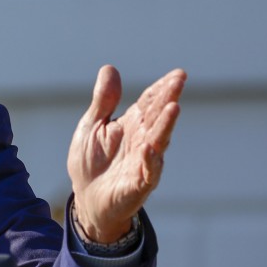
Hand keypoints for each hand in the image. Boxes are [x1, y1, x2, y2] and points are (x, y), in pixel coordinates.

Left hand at [67, 66, 184, 241]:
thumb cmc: (91, 162)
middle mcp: (143, 140)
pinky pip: (148, 172)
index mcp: (132, 124)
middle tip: (179, 80)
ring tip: (173, 107)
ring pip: (158, 141)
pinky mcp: (139, 184)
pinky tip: (151, 148)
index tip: (177, 74)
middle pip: (158, 116)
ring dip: (166, 125)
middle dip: (168, 97)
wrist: (87, 198)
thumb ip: (103, 101)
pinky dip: (151, 161)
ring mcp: (144, 162)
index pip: (150, 102)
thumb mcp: (92, 126)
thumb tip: (110, 68)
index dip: (162, 88)